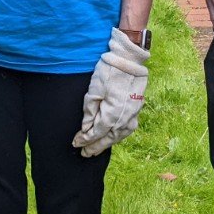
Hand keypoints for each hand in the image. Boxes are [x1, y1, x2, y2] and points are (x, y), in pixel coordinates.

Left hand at [73, 29, 150, 156]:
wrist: (129, 59)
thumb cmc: (109, 72)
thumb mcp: (94, 90)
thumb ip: (89, 112)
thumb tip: (86, 128)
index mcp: (112, 114)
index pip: (96, 133)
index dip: (85, 139)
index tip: (75, 143)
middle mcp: (125, 119)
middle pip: (108, 138)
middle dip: (95, 147)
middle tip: (84, 154)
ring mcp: (133, 115)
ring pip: (119, 136)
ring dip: (107, 144)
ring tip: (97, 149)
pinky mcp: (137, 109)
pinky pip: (127, 129)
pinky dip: (118, 136)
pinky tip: (113, 137)